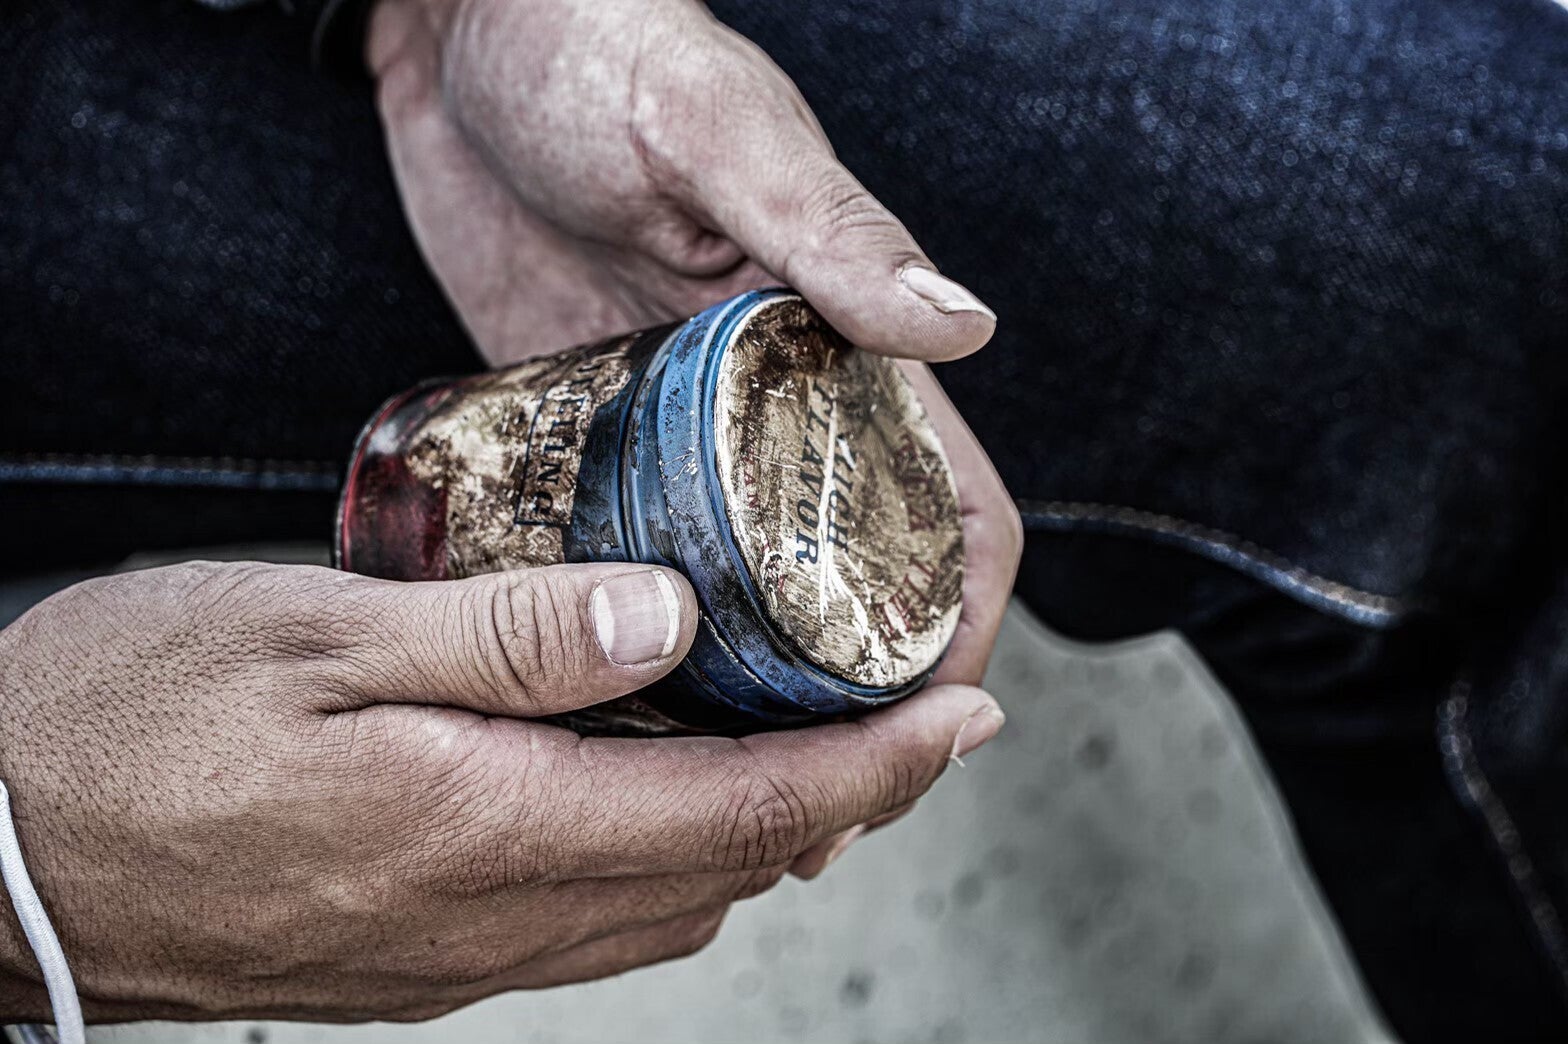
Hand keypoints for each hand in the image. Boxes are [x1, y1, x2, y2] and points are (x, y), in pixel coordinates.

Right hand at [0, 561, 1001, 1020]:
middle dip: (844, 802)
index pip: (741, 810)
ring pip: (670, 904)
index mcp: (483, 825)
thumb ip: (509, 636)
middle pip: (729, 869)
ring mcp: (459, 953)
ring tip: (814, 740)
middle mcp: (493, 916)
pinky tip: (666, 785)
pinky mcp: (422, 955)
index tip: (968, 720)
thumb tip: (674, 618)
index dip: (875, 769)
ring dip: (764, 830)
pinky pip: (594, 920)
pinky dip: (669, 853)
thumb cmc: (132, 719)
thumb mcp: (316, 636)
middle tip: (910, 718)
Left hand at [363, 0, 1019, 878]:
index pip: (949, 515)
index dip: (953, 632)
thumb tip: (966, 326)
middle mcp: (779, 412)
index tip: (914, 733)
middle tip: (797, 822)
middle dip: (843, 711)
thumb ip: (829, 228)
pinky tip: (599, 714)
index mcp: (845, 350)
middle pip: (850, 592)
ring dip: (741, 704)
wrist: (462, 30)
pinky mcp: (594, 437)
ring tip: (696, 803)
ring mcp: (683, 436)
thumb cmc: (603, 48)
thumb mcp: (718, 131)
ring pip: (742, 601)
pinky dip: (630, 643)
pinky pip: (628, 562)